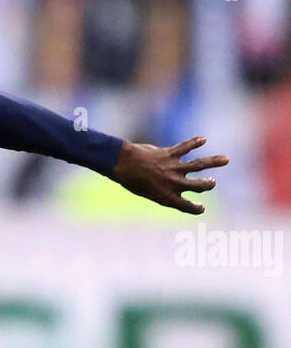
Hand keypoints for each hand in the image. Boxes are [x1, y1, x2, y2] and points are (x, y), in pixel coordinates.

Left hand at [110, 137, 228, 215]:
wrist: (123, 164)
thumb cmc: (131, 180)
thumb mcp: (147, 191)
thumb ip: (163, 188)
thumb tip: (176, 182)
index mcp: (167, 197)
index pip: (186, 206)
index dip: (195, 209)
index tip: (202, 208)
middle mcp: (173, 183)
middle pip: (198, 185)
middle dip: (207, 184)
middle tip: (212, 182)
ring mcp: (173, 168)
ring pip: (198, 165)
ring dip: (213, 161)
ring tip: (226, 159)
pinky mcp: (169, 154)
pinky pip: (185, 147)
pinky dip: (194, 142)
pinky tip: (203, 139)